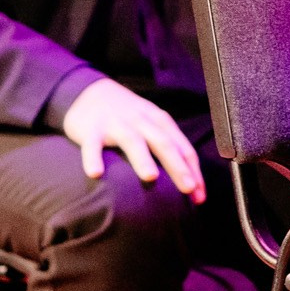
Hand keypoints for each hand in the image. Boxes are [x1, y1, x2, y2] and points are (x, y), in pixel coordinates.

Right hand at [62, 79, 205, 201]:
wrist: (90, 93)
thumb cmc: (128, 118)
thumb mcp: (152, 125)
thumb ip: (169, 149)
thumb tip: (191, 186)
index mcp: (159, 121)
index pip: (182, 147)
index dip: (193, 171)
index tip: (199, 197)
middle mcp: (141, 120)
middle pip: (162, 143)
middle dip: (177, 166)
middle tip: (188, 188)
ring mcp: (116, 123)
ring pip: (132, 140)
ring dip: (142, 158)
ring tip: (150, 177)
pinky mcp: (91, 129)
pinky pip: (92, 145)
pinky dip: (93, 157)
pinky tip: (95, 173)